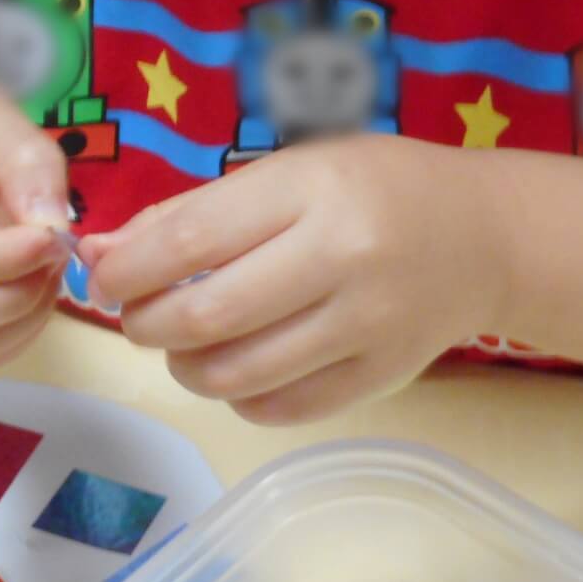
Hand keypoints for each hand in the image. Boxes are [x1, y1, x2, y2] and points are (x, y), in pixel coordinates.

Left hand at [81, 136, 513, 424]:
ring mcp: (366, 326)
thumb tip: (99, 254)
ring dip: (183, 366)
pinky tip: (236, 367)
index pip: (189, 242)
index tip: (101, 277)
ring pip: (237, 374)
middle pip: (206, 317)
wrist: (484, 235)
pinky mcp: (381, 377)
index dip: (126, 269)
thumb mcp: (284, 173)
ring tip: (182, 342)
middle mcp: (342, 260)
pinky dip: (237, 396)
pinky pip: (280, 407)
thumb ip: (190, 213)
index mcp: (310, 193)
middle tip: (137, 314)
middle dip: (145, 323)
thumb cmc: (368, 189)